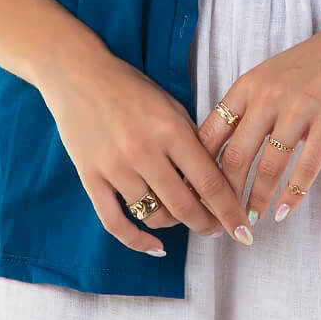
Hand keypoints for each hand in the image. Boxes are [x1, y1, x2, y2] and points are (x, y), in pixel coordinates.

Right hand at [43, 50, 252, 255]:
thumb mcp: (170, 105)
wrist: (78, 74)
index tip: (242, 227)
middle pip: (184, 205)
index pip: (208, 182)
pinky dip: (137, 240)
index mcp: (170, 129)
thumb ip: (191, 142)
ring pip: (153, 215)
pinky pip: (115, 223)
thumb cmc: (130, 87)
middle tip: (218, 230)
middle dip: (207, 224)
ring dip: (175, 224)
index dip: (229, 210)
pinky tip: (155, 245)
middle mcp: (144, 151)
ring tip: (184, 219)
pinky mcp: (91, 178)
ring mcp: (115, 167)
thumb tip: (211, 183)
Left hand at [147, 24, 320, 230]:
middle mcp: (268, 96)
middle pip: (236, 155)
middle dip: (226, 194)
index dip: (201, 169)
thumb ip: (244, 110)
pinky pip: (306, 167)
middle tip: (223, 219)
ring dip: (257, 199)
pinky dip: (292, 196)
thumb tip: (217, 154)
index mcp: (247, 86)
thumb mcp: (266, 78)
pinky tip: (283, 212)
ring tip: (251, 219)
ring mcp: (299, 109)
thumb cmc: (307, 66)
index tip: (197, 195)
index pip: (212, 134)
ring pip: (269, 166)